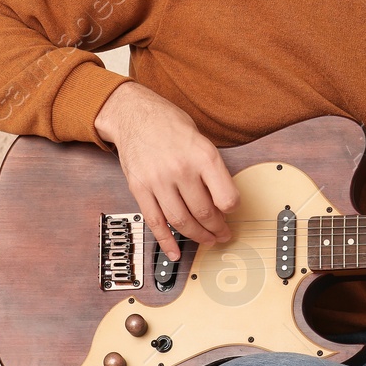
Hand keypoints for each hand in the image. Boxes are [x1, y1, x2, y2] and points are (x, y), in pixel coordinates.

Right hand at [93, 81, 238, 253]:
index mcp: (203, 156)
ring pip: (181, 221)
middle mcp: (181, 169)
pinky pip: (154, 222)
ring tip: (206, 240)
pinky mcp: (139, 189)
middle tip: (223, 234)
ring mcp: (158, 181)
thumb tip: (223, 202)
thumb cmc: (170, 124)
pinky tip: (175, 252)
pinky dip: (166, 241)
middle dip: (217, 229)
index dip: (232, 210)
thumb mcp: (201, 139)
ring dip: (197, 236)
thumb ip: (212, 170)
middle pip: (204, 213)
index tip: (231, 212)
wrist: (134, 114)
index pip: (227, 198)